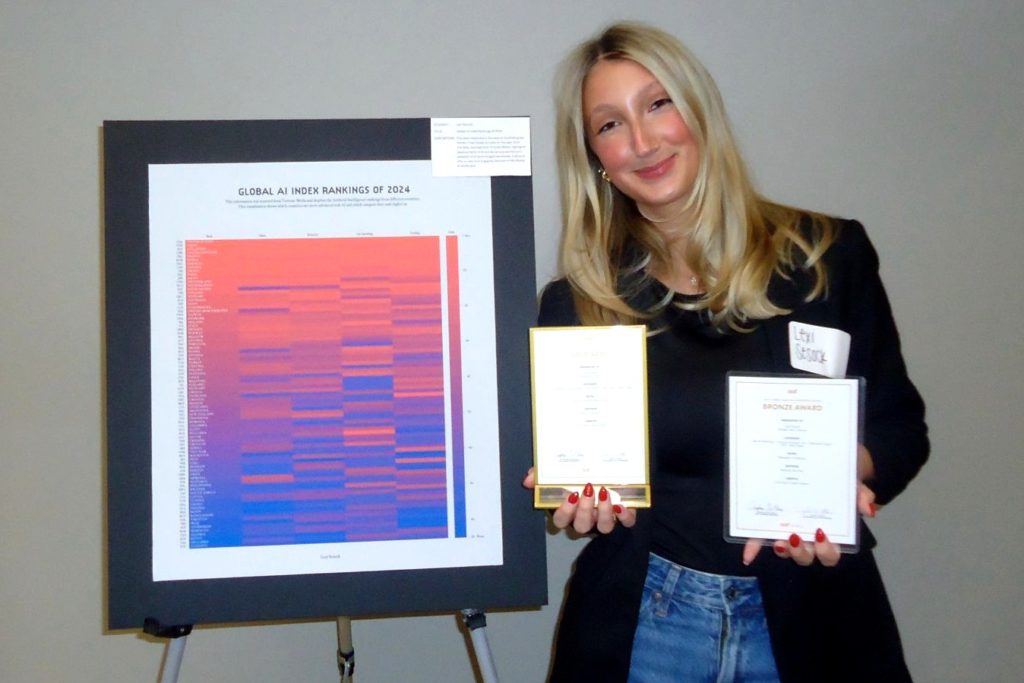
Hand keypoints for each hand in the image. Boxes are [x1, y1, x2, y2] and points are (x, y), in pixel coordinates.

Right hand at [522, 468, 635, 533]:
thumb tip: (528, 480)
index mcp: (569, 510)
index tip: (570, 495)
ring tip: (604, 493)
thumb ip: (541, 475)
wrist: (604, 465)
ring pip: (604, 526)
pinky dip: (626, 516)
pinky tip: (623, 505)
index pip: (561, 520)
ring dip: (605, 512)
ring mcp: (605, 518)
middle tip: (588, 490)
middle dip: (584, 510)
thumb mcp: (557, 472)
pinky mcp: (624, 515)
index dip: (565, 512)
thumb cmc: (576, 473)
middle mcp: (587, 518)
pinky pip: (627, 523)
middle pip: (582, 525)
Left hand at [742, 445, 880, 566]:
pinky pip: (761, 538)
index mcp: (830, 532)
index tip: (820, 535)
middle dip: (802, 552)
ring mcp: (789, 530)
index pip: (831, 552)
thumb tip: (867, 509)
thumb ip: (860, 493)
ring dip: (783, 550)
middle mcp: (809, 536)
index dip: (827, 551)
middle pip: (807, 556)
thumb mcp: (852, 479)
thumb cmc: (840, 475)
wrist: (825, 457)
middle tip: (795, 538)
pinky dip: (754, 547)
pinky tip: (748, 556)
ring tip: (779, 540)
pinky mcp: (771, 522)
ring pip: (787, 550)